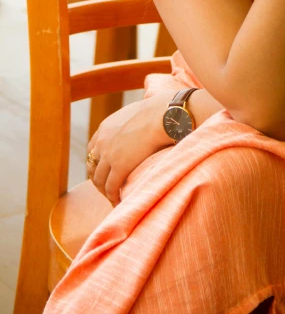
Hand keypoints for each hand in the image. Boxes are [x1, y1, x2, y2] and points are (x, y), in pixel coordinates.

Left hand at [87, 91, 173, 206]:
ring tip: (113, 198)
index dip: (97, 162)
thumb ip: (129, 122)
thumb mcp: (135, 114)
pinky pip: (111, 187)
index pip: (92, 150)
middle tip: (107, 188)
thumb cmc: (157, 112)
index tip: (104, 170)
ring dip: (104, 191)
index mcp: (104, 128)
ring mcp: (109, 155)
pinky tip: (118, 202)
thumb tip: (140, 124)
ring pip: (99, 180)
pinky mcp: (119, 167)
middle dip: (98, 179)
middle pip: (92, 166)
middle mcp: (102, 142)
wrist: (162, 116)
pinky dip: (113, 197)